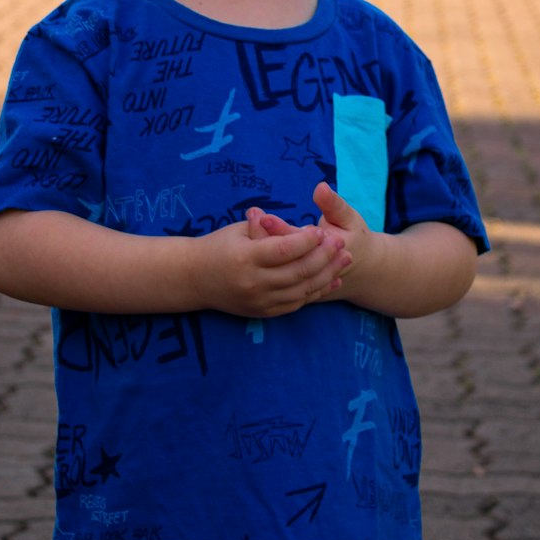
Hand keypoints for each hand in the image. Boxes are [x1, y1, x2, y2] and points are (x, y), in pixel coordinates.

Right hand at [191, 214, 350, 318]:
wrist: (194, 279)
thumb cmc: (218, 246)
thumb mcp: (238, 230)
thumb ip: (267, 228)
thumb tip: (300, 227)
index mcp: (246, 258)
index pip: (284, 249)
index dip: (306, 240)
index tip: (321, 230)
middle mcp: (254, 282)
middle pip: (298, 271)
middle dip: (324, 256)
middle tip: (341, 244)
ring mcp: (259, 301)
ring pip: (302, 290)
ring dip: (327, 274)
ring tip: (344, 260)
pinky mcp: (263, 312)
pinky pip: (296, 303)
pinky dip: (316, 292)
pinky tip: (331, 280)